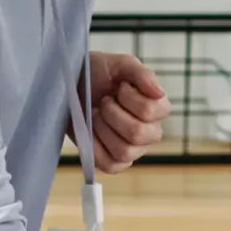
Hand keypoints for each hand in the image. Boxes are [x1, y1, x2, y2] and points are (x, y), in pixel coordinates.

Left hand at [88, 51, 169, 171]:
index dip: (129, 98)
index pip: (151, 112)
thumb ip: (142, 75)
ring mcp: (132, 149)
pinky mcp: (114, 162)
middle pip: (138, 134)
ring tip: (95, 114)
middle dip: (113, 114)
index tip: (119, 87)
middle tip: (103, 102)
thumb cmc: (99, 74)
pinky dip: (96, 147)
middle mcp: (149, 132)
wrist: (72, 85)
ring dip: (103, 129)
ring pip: (125, 151)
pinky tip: (90, 131)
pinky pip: (111, 165)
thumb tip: (159, 93)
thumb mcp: (120, 65)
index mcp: (156, 109)